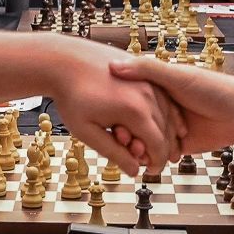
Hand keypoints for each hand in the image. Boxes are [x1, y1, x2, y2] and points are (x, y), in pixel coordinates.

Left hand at [43, 42, 183, 169]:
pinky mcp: (145, 73)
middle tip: (152, 163)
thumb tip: (134, 171)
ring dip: (167, 132)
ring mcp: (148, 81)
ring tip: (154, 146)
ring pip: (169, 113)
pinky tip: (161, 124)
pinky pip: (164, 97)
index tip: (151, 171)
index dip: (157, 162)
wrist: (64, 61)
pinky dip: (166, 113)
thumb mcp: (87, 131)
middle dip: (162, 150)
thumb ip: (113, 152)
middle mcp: (147, 94)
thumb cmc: (71, 95)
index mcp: (135, 111)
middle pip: (166, 131)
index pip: (158, 145)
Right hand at [112, 60, 233, 153]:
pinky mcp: (176, 146)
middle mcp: (158, 107)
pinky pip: (156, 155)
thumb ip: (147, 70)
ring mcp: (167, 127)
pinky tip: (144, 160)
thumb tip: (114, 64)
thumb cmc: (214, 89)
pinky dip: (149, 158)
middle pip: (129, 121)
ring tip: (134, 151)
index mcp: (155, 86)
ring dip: (135, 147)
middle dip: (125, 132)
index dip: (116, 109)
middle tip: (122, 139)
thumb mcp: (177, 76)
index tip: (111, 118)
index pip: (125, 97)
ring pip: (141, 140)